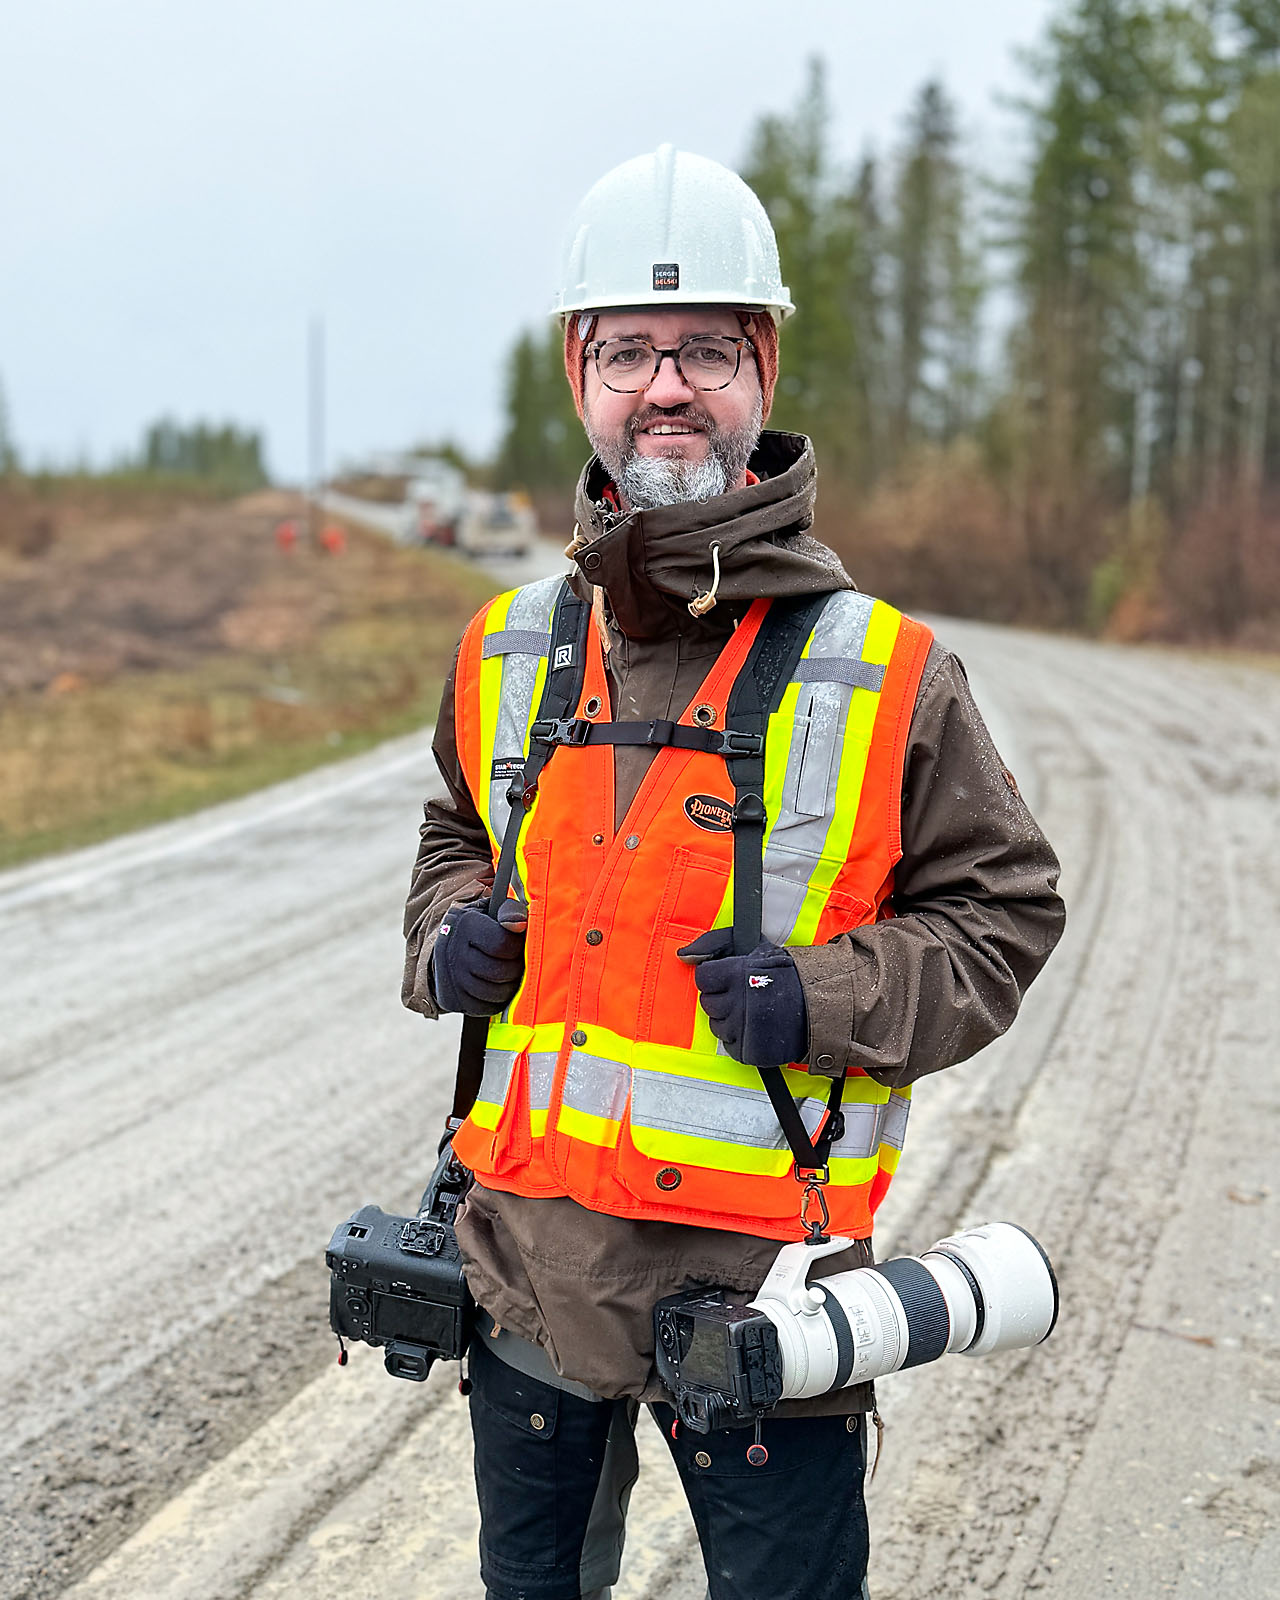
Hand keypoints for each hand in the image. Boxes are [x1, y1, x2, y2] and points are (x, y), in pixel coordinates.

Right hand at [431, 899, 527, 1015]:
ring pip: (496, 993)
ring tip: (508, 974)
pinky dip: (497, 1000)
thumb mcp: (493, 910)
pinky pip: (486, 1008)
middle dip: (516, 968)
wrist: (448, 946)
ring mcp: (450, 979)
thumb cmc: (480, 926)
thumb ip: (511, 910)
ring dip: (510, 986)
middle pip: (501, 971)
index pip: (502, 944)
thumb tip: (520, 923)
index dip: (517, 946)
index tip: (516, 944)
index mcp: (464, 925)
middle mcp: (453, 953)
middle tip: (515, 961)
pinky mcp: (451, 1000)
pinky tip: (495, 986)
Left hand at [676, 929, 807, 1067]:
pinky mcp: (750, 1051)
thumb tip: (683, 956)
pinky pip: (731, 1046)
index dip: (716, 977)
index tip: (731, 978)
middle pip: (708, 1003)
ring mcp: (743, 1029)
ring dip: (730, 1019)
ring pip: (717, 1026)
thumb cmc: (787, 973)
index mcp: (736, 973)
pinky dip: (741, 1038)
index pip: (703, 978)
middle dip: (722, 998)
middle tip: (745, 994)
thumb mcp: (753, 945)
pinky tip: (756, 1027)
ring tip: (753, 1010)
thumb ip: (713, 943)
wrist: (821, 1003)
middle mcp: (738, 1002)